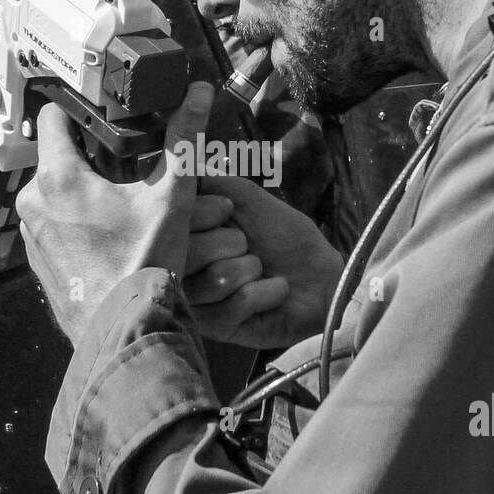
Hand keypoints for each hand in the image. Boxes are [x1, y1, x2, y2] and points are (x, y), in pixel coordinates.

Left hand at [17, 83, 214, 346]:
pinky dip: (78, 225)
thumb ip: (184, 139)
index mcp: (59, 177)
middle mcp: (34, 203)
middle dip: (92, 157)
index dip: (81, 109)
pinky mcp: (39, 262)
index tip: (104, 112)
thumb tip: (197, 92)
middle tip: (127, 163)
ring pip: (57, 194)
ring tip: (122, 203)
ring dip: (85, 192)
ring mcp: (32, 236)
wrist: (125, 334)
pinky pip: (56, 228)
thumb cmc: (145, 267)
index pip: (54, 116)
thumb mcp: (173, 197)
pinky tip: (111, 236)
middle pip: (59, 157)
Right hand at [184, 176, 343, 349]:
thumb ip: (212, 182)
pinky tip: (274, 292)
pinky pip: (236, 304)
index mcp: (186, 237)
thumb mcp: (251, 200)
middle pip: (187, 252)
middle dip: (231, 243)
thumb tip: (178, 165)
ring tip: (262, 270)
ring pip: (215, 279)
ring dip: (251, 269)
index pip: (171, 222)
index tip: (227, 211)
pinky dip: (266, 292)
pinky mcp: (218, 329)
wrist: (323, 278)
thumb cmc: (287, 239)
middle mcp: (184, 270)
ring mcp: (198, 302)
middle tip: (247, 246)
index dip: (204, 213)